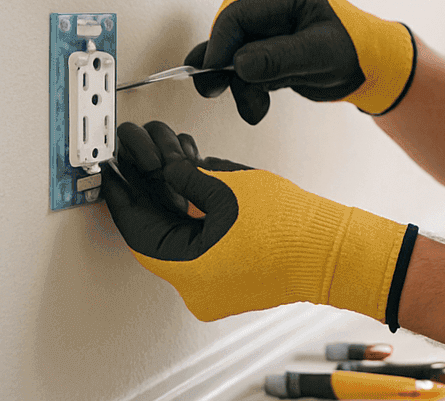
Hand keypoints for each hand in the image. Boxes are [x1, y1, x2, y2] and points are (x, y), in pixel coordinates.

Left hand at [101, 121, 418, 324]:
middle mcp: (193, 286)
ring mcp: (214, 285)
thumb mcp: (227, 188)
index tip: (111, 169)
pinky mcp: (233, 277)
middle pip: (159, 230)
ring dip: (178, 198)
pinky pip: (204, 242)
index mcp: (185, 270)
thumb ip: (185, 175)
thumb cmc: (289, 227)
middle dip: (153, 189)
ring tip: (176, 160)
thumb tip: (163, 165)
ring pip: (183, 234)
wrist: (333, 249)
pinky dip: (200, 213)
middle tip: (140, 157)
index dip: (123, 192)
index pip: (136, 228)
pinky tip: (200, 181)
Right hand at [189, 0, 416, 123]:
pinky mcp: (268, 50)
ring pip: (233, 55)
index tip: (215, 71)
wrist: (372, 69)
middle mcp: (273, 6)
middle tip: (216, 91)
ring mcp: (269, 28)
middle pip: (230, 33)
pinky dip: (247, 88)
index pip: (238, 13)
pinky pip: (244, 68)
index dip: (221, 43)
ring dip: (238, 85)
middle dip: (225, 66)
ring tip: (255, 110)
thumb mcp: (319, 55)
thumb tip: (238, 64)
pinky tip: (258, 105)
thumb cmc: (356, 51)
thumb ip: (278, 58)